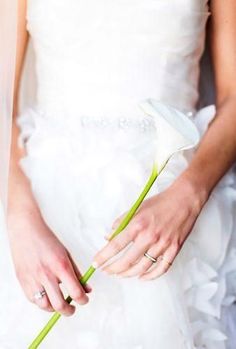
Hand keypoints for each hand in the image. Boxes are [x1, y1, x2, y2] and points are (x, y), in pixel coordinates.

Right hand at [7, 205, 91, 315]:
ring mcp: (33, 278)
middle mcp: (46, 274)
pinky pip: (33, 300)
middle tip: (72, 308)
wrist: (26, 230)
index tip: (84, 300)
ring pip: (45, 306)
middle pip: (60, 305)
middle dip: (69, 311)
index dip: (83, 300)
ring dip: (54, 309)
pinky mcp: (23, 280)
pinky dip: (41, 302)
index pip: (76, 292)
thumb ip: (77, 273)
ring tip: (59, 303)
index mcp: (61, 265)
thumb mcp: (66, 254)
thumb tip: (87, 289)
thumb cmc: (47, 240)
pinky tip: (47, 295)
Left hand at [92, 175, 206, 279]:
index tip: (95, 263)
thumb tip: (109, 237)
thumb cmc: (161, 202)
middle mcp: (149, 237)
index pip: (115, 245)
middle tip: (106, 271)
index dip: (103, 256)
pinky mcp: (174, 250)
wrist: (185, 199)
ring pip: (142, 268)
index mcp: (137, 224)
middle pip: (127, 261)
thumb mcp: (137, 208)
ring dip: (128, 274)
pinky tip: (142, 277)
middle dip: (113, 269)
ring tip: (120, 275)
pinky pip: (161, 268)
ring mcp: (163, 245)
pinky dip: (150, 276)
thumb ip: (121, 222)